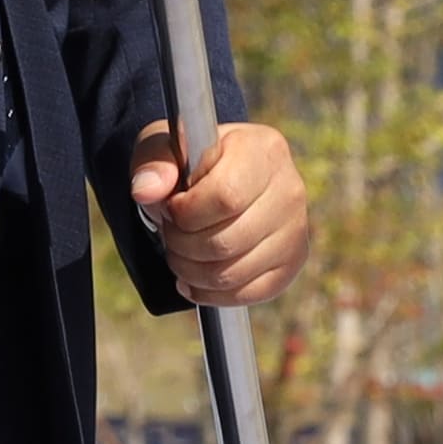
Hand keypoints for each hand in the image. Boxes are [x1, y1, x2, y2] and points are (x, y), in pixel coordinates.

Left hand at [129, 114, 312, 304]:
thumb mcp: (163, 148)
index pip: (226, 197)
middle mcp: (290, 189)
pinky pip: (246, 294)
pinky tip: (192, 278)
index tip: (171, 207)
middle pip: (228, 241)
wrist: (217, 177)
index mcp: (264, 149)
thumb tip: (146, 191)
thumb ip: (153, 164)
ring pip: (233, 273)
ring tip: (179, 252)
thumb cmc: (188, 161)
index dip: (186, 212)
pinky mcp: (292, 263)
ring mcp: (296, 230)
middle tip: (170, 232)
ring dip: (190, 272)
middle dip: (182, 245)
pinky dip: (209, 293)